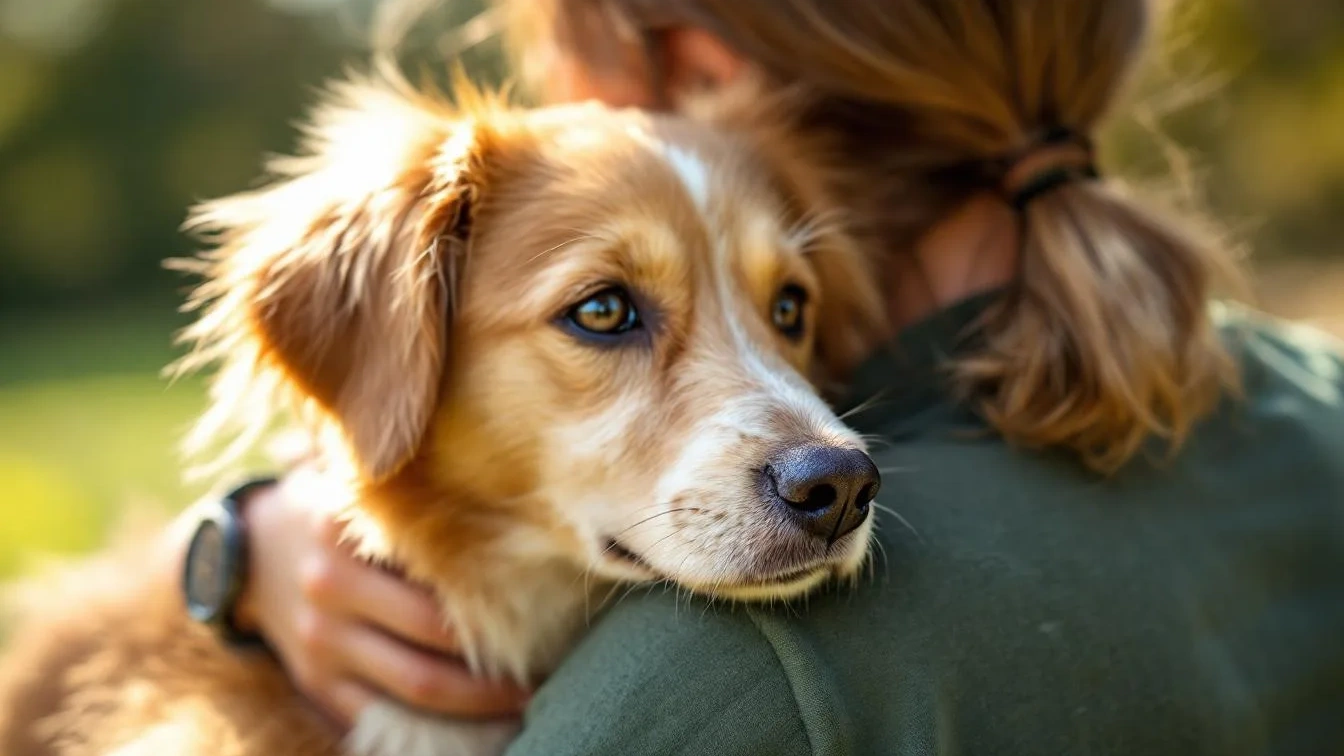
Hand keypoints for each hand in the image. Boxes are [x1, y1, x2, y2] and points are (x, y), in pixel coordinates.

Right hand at [231, 473, 531, 727]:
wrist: (249, 552)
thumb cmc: (334, 510)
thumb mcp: (357, 484)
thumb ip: (411, 488)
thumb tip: (499, 485)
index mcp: (345, 529)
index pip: (435, 571)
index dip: (494, 596)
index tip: (546, 607)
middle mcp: (330, 585)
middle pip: (434, 638)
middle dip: (496, 659)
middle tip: (549, 664)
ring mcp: (320, 640)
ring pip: (415, 687)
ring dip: (477, 704)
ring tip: (526, 700)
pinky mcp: (314, 681)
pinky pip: (378, 717)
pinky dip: (427, 729)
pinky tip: (470, 728)